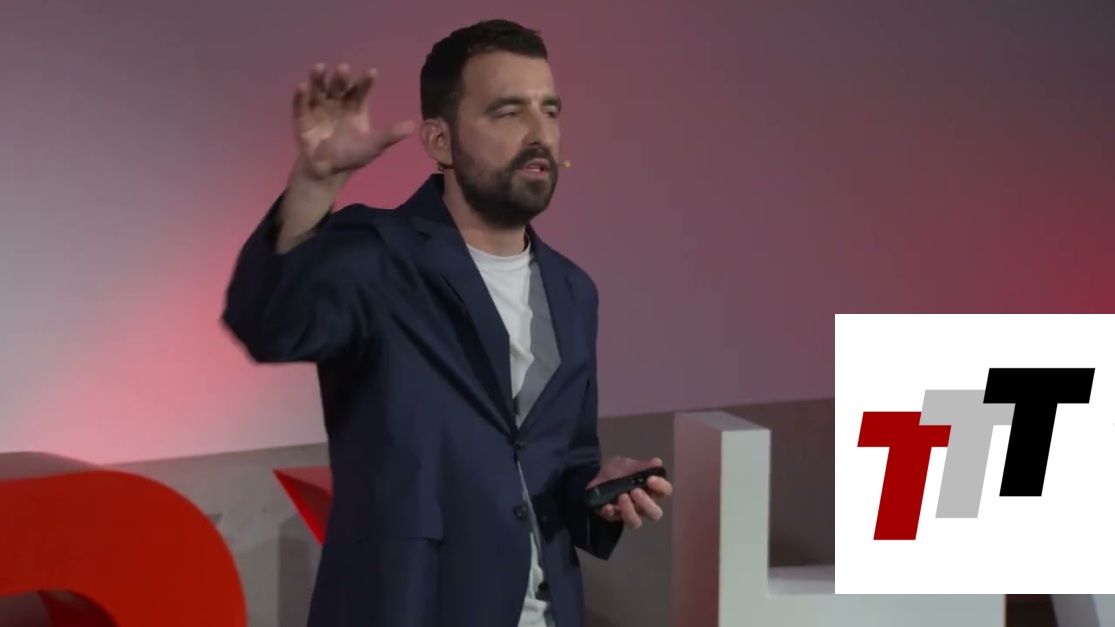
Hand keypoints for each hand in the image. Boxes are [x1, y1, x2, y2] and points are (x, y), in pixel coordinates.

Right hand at [291, 63, 415, 180]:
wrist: (327, 171)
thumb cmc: (351, 155)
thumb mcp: (373, 146)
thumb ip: (389, 135)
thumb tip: (413, 125)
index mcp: (354, 107)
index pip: (361, 91)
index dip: (365, 82)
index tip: (372, 72)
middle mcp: (337, 103)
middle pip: (339, 87)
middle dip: (341, 78)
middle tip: (344, 68)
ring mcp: (319, 109)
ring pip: (319, 90)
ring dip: (318, 79)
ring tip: (319, 67)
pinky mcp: (302, 119)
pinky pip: (300, 105)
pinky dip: (300, 96)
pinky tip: (301, 86)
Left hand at [589, 456, 672, 528]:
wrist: (595, 477)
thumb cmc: (617, 471)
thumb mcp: (627, 464)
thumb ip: (641, 465)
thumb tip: (657, 462)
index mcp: (651, 490)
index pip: (665, 492)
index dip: (662, 487)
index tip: (651, 479)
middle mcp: (643, 505)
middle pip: (655, 513)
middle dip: (646, 503)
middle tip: (635, 491)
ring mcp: (629, 513)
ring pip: (636, 522)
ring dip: (630, 510)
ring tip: (622, 496)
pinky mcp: (614, 517)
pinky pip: (615, 519)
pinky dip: (611, 512)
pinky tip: (607, 505)